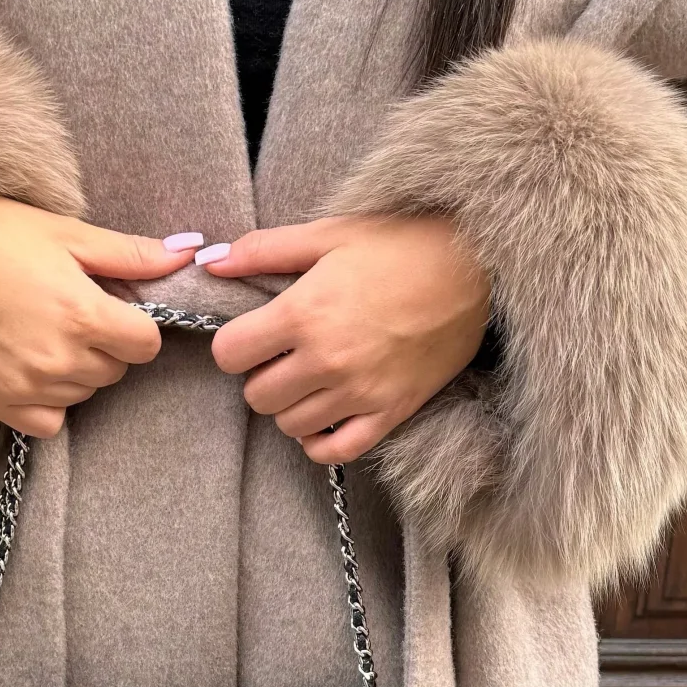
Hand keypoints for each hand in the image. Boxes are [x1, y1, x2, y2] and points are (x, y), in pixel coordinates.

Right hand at [0, 196, 193, 437]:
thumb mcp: (67, 233)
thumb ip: (130, 255)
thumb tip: (187, 256)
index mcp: (82, 315)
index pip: (147, 345)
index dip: (134, 323)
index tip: (109, 304)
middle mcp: (58, 360)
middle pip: (116, 370)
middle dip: (105, 343)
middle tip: (67, 309)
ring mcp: (24, 386)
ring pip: (84, 393)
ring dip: (76, 370)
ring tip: (41, 329)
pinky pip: (48, 422)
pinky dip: (48, 401)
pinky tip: (28, 364)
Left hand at [201, 215, 490, 462]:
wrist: (474, 266)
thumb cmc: (400, 244)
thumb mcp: (329, 235)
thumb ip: (265, 250)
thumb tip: (213, 262)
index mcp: (304, 312)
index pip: (229, 355)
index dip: (234, 345)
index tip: (253, 335)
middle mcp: (327, 359)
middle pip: (257, 397)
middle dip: (261, 376)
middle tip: (284, 356)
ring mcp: (359, 391)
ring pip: (290, 426)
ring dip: (291, 406)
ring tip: (310, 380)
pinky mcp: (391, 412)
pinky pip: (336, 451)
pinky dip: (321, 440)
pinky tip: (327, 415)